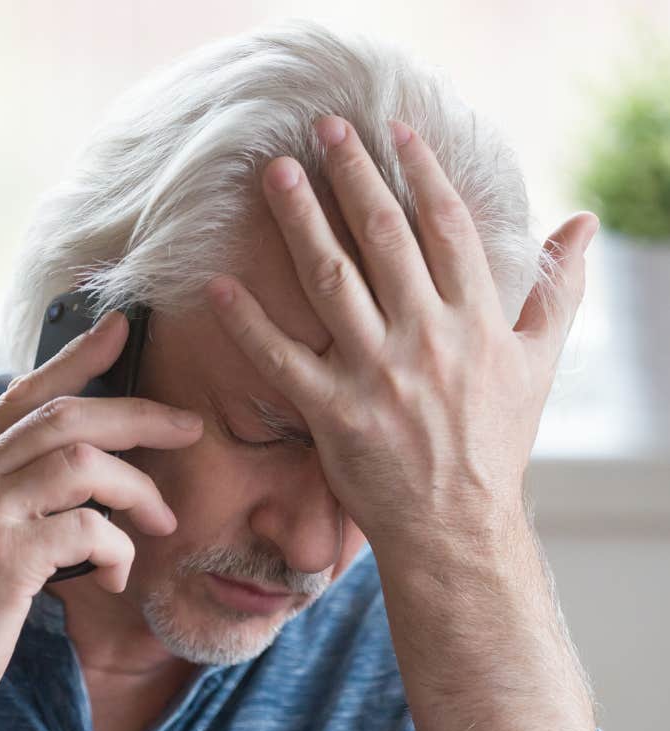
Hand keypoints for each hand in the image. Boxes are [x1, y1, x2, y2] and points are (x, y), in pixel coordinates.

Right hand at [0, 312, 202, 730]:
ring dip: (139, 488)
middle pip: (66, 415)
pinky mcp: (4, 556)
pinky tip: (115, 576)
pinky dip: (118, 549)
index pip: (24, 394)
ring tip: (162, 520)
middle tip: (189, 427)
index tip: (121, 329)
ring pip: (83, 462)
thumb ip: (7, 492)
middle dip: (139, 415)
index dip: (77, 357)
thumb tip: (73, 465)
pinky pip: (88, 529)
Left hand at [205, 117, 597, 556]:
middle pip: (383, 238)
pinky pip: (281, 359)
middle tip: (322, 130)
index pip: (445, 227)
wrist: (458, 526)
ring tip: (276, 175)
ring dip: (300, 222)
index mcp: (476, 321)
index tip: (394, 132)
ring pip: (331, 281)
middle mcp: (426, 338)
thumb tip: (582, 226)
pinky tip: (221, 286)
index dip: (420, 172)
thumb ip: (558, 291)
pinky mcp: (333, 413)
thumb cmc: (497, 445)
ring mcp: (376, 374)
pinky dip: (249, 322)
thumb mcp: (540, 366)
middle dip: (352, 176)